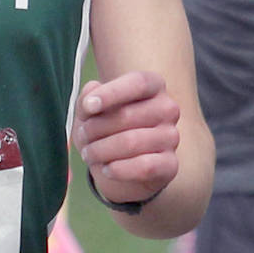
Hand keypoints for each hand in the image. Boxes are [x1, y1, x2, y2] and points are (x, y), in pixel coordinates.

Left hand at [74, 71, 179, 206]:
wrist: (119, 166)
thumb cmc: (104, 129)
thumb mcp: (90, 111)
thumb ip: (87, 98)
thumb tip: (92, 90)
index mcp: (153, 87)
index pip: (138, 83)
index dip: (111, 93)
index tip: (88, 107)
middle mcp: (167, 109)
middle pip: (127, 115)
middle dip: (94, 128)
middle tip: (82, 136)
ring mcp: (171, 136)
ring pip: (131, 142)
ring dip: (100, 150)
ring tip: (88, 154)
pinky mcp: (170, 164)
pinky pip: (144, 166)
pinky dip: (118, 169)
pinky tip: (106, 169)